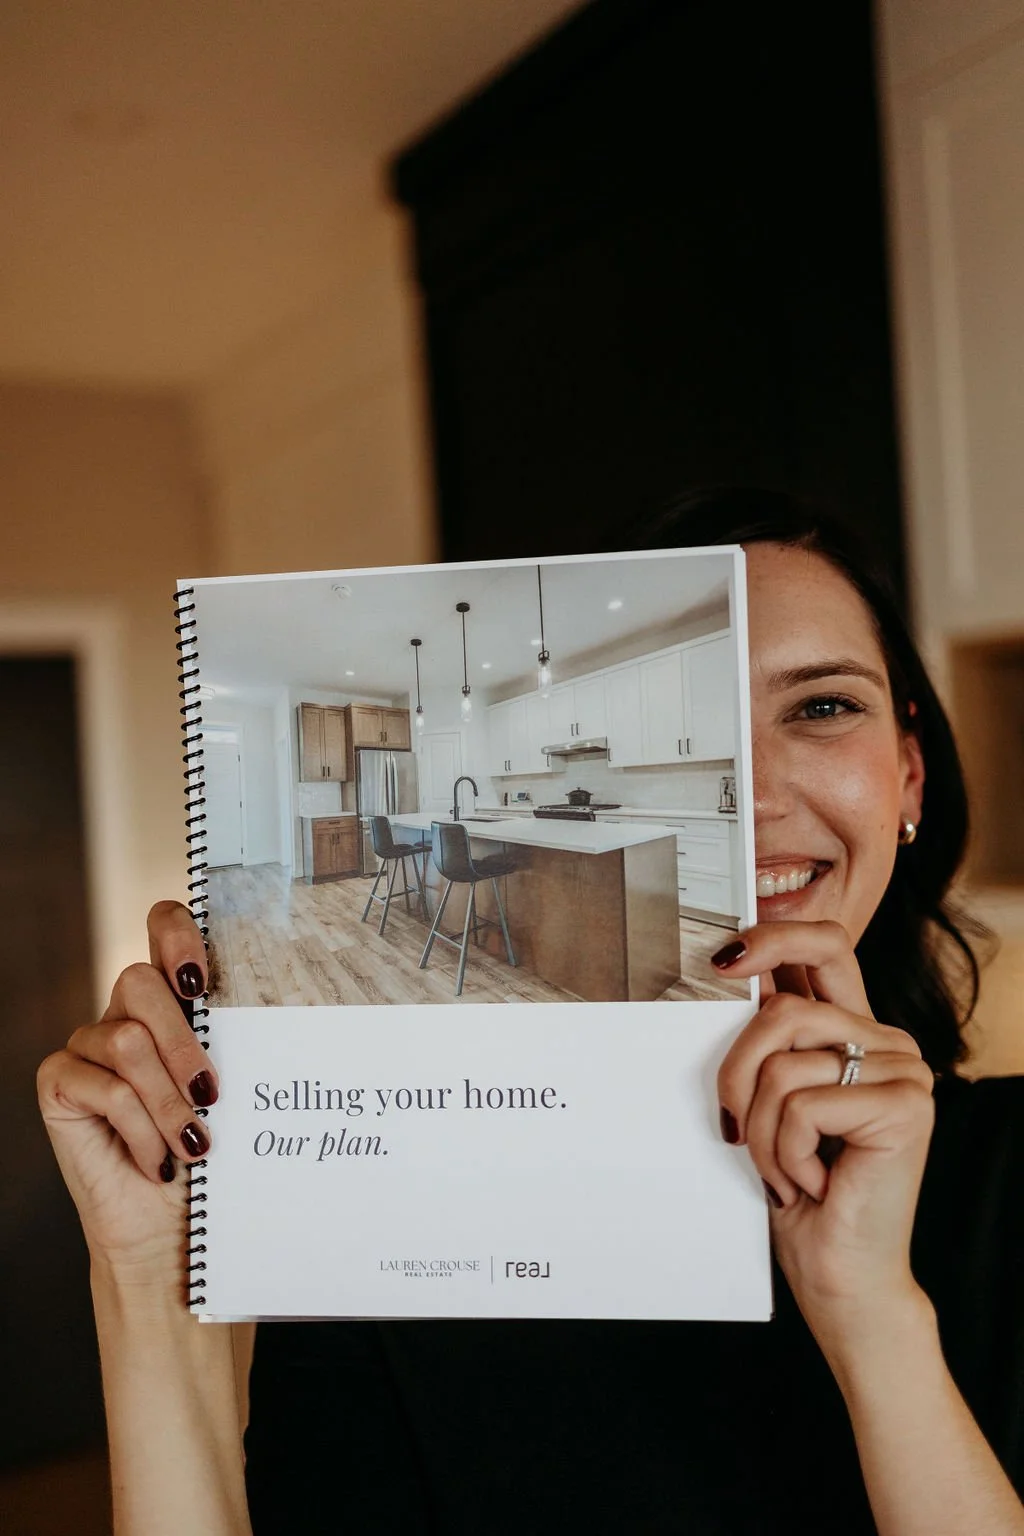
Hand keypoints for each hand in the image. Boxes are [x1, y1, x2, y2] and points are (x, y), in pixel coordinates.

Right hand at [37, 902, 216, 1287]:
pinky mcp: (59, 1082)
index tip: (201, 979)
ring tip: (194, 1144)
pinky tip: (157, 1161)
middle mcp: (126, 1013)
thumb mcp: (231, 1089)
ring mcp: (88, 1046)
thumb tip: (280, 1000)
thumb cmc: (210, 1157)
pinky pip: (101, 1086)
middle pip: (140, 981)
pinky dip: (138, 1130)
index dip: (177, 933)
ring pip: (126, 1039)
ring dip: (166, 1101)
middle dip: (182, 1041)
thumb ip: (232, 1041)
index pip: (164, 926)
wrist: (171, 1230)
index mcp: (174, 1000)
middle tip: (212, 1093)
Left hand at [714, 920, 935, 1352]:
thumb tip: (731, 979)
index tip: (724, 960)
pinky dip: (787, 1152)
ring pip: (783, 1064)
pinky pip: (803, 1106)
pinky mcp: (904, 1107)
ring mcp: (903, 1072)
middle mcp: (887, 1041)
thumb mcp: (772, 1103)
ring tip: (785, 1169)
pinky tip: (812, 1182)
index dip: (775, 938)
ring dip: (763, 1130)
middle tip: (738, 1126)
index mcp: (855, 1031)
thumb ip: (767, 1043)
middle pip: (781, 1012)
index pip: (825, 948)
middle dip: (737, 1073)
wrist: (840, 1273)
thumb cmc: (801, 1192)